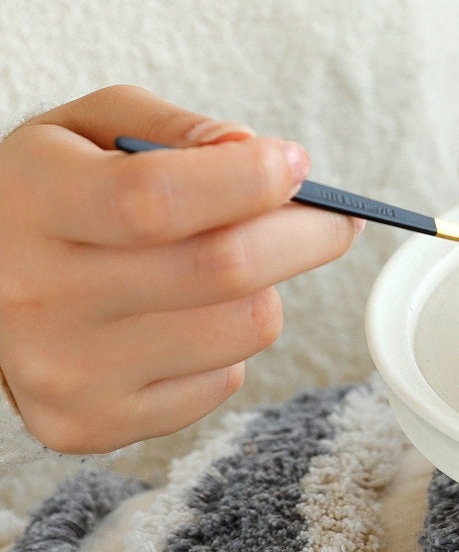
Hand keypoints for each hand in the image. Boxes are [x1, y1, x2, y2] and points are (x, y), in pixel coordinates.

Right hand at [0, 85, 361, 452]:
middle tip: (330, 218)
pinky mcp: (90, 425)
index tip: (296, 164)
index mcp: (34, 204)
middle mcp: (40, 298)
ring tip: (228, 269)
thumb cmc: (49, 195)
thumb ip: (175, 126)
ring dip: (265, 291)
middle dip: (306, 234)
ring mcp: (65, 374)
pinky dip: (229, 346)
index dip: (247, 180)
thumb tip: (256, 154)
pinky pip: (223, 382)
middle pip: (225, 270)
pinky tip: (186, 320)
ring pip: (245, 329)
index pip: (156, 199)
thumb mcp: (89, 127)